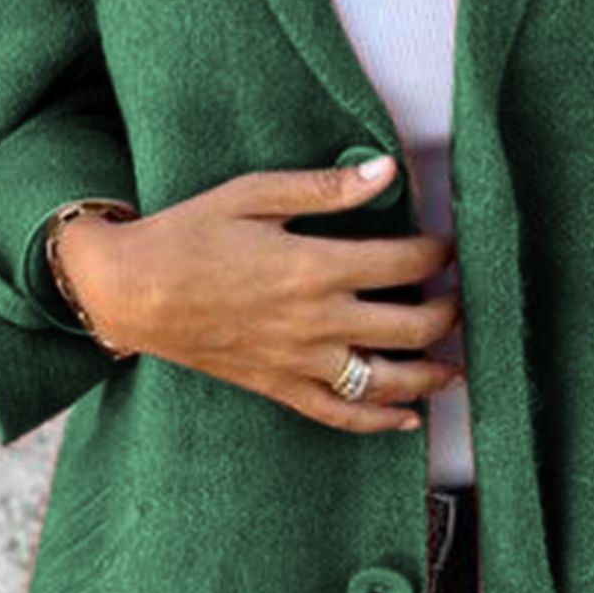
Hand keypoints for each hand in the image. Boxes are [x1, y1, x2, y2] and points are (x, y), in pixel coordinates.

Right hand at [54, 158, 465, 432]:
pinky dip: (380, 422)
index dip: (439, 252)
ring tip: (458, 366)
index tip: (450, 245)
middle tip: (463, 299)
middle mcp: (317, 321)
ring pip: (387, 381)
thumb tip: (387, 170)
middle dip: (449, 313)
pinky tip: (408, 419)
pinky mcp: (279, 387)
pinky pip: (340, 415)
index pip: (405, 262)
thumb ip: (326, 188)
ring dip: (431, 374)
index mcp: (316, 267)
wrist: (130, 291)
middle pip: (411, 326)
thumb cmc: (190, 233)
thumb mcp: (255, 194)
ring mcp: (300, 361)